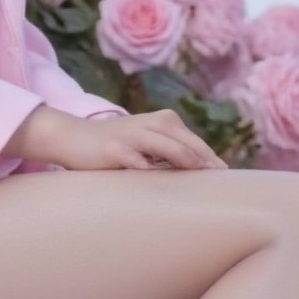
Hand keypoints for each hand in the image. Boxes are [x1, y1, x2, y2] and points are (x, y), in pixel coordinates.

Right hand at [15, 104, 228, 172]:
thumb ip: (168, 152)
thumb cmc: (114, 147)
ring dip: (183, 157)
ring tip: (199, 172)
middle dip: (203, 157)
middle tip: (220, 175)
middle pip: (184, 140)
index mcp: (161, 122)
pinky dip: (144, 164)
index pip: (192, 139)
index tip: (225, 173)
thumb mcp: (145, 144)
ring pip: (164, 144)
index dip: (209, 156)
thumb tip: (197, 171)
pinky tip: (154, 175)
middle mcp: (149, 124)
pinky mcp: (113, 148)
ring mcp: (131, 135)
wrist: (73, 138)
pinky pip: (133, 156)